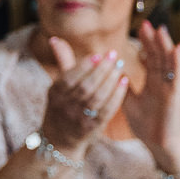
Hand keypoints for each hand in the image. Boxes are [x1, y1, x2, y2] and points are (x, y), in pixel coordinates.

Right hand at [41, 36, 128, 153]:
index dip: (83, 66)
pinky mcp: (93, 127)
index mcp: (55, 94)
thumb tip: (55, 38)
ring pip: (98, 98)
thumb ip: (62, 62)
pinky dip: (117, 95)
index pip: (69, 79)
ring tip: (120, 65)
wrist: (60, 140)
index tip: (98, 54)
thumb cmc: (62, 105)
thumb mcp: (58, 86)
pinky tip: (124, 81)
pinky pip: (107, 110)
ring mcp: (79, 118)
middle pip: (86, 87)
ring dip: (111, 80)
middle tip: (114, 55)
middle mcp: (66, 107)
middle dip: (101, 70)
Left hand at [121, 21, 179, 171]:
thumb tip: (114, 72)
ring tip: (161, 30)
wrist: (159, 146)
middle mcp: (163, 82)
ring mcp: (170, 87)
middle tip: (147, 23)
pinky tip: (177, 49)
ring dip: (166, 46)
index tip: (141, 28)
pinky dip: (177, 62)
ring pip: (169, 62)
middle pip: (159, 56)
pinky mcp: (175, 96)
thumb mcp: (129, 102)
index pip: (151, 57)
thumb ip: (123, 87)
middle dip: (154, 40)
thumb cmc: (147, 126)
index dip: (146, 43)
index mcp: (153, 82)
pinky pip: (177, 76)